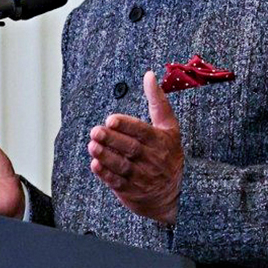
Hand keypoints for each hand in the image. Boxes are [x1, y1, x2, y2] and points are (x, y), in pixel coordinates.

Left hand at [88, 70, 182, 224]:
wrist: (175, 192)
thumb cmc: (168, 153)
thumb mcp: (169, 126)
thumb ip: (158, 101)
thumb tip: (149, 75)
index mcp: (161, 140)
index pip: (143, 131)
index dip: (127, 125)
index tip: (111, 119)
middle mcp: (153, 159)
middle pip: (131, 148)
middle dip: (112, 139)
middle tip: (95, 131)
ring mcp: (143, 176)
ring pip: (122, 166)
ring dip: (106, 156)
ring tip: (92, 146)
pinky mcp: (132, 190)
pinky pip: (117, 182)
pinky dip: (105, 174)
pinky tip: (95, 164)